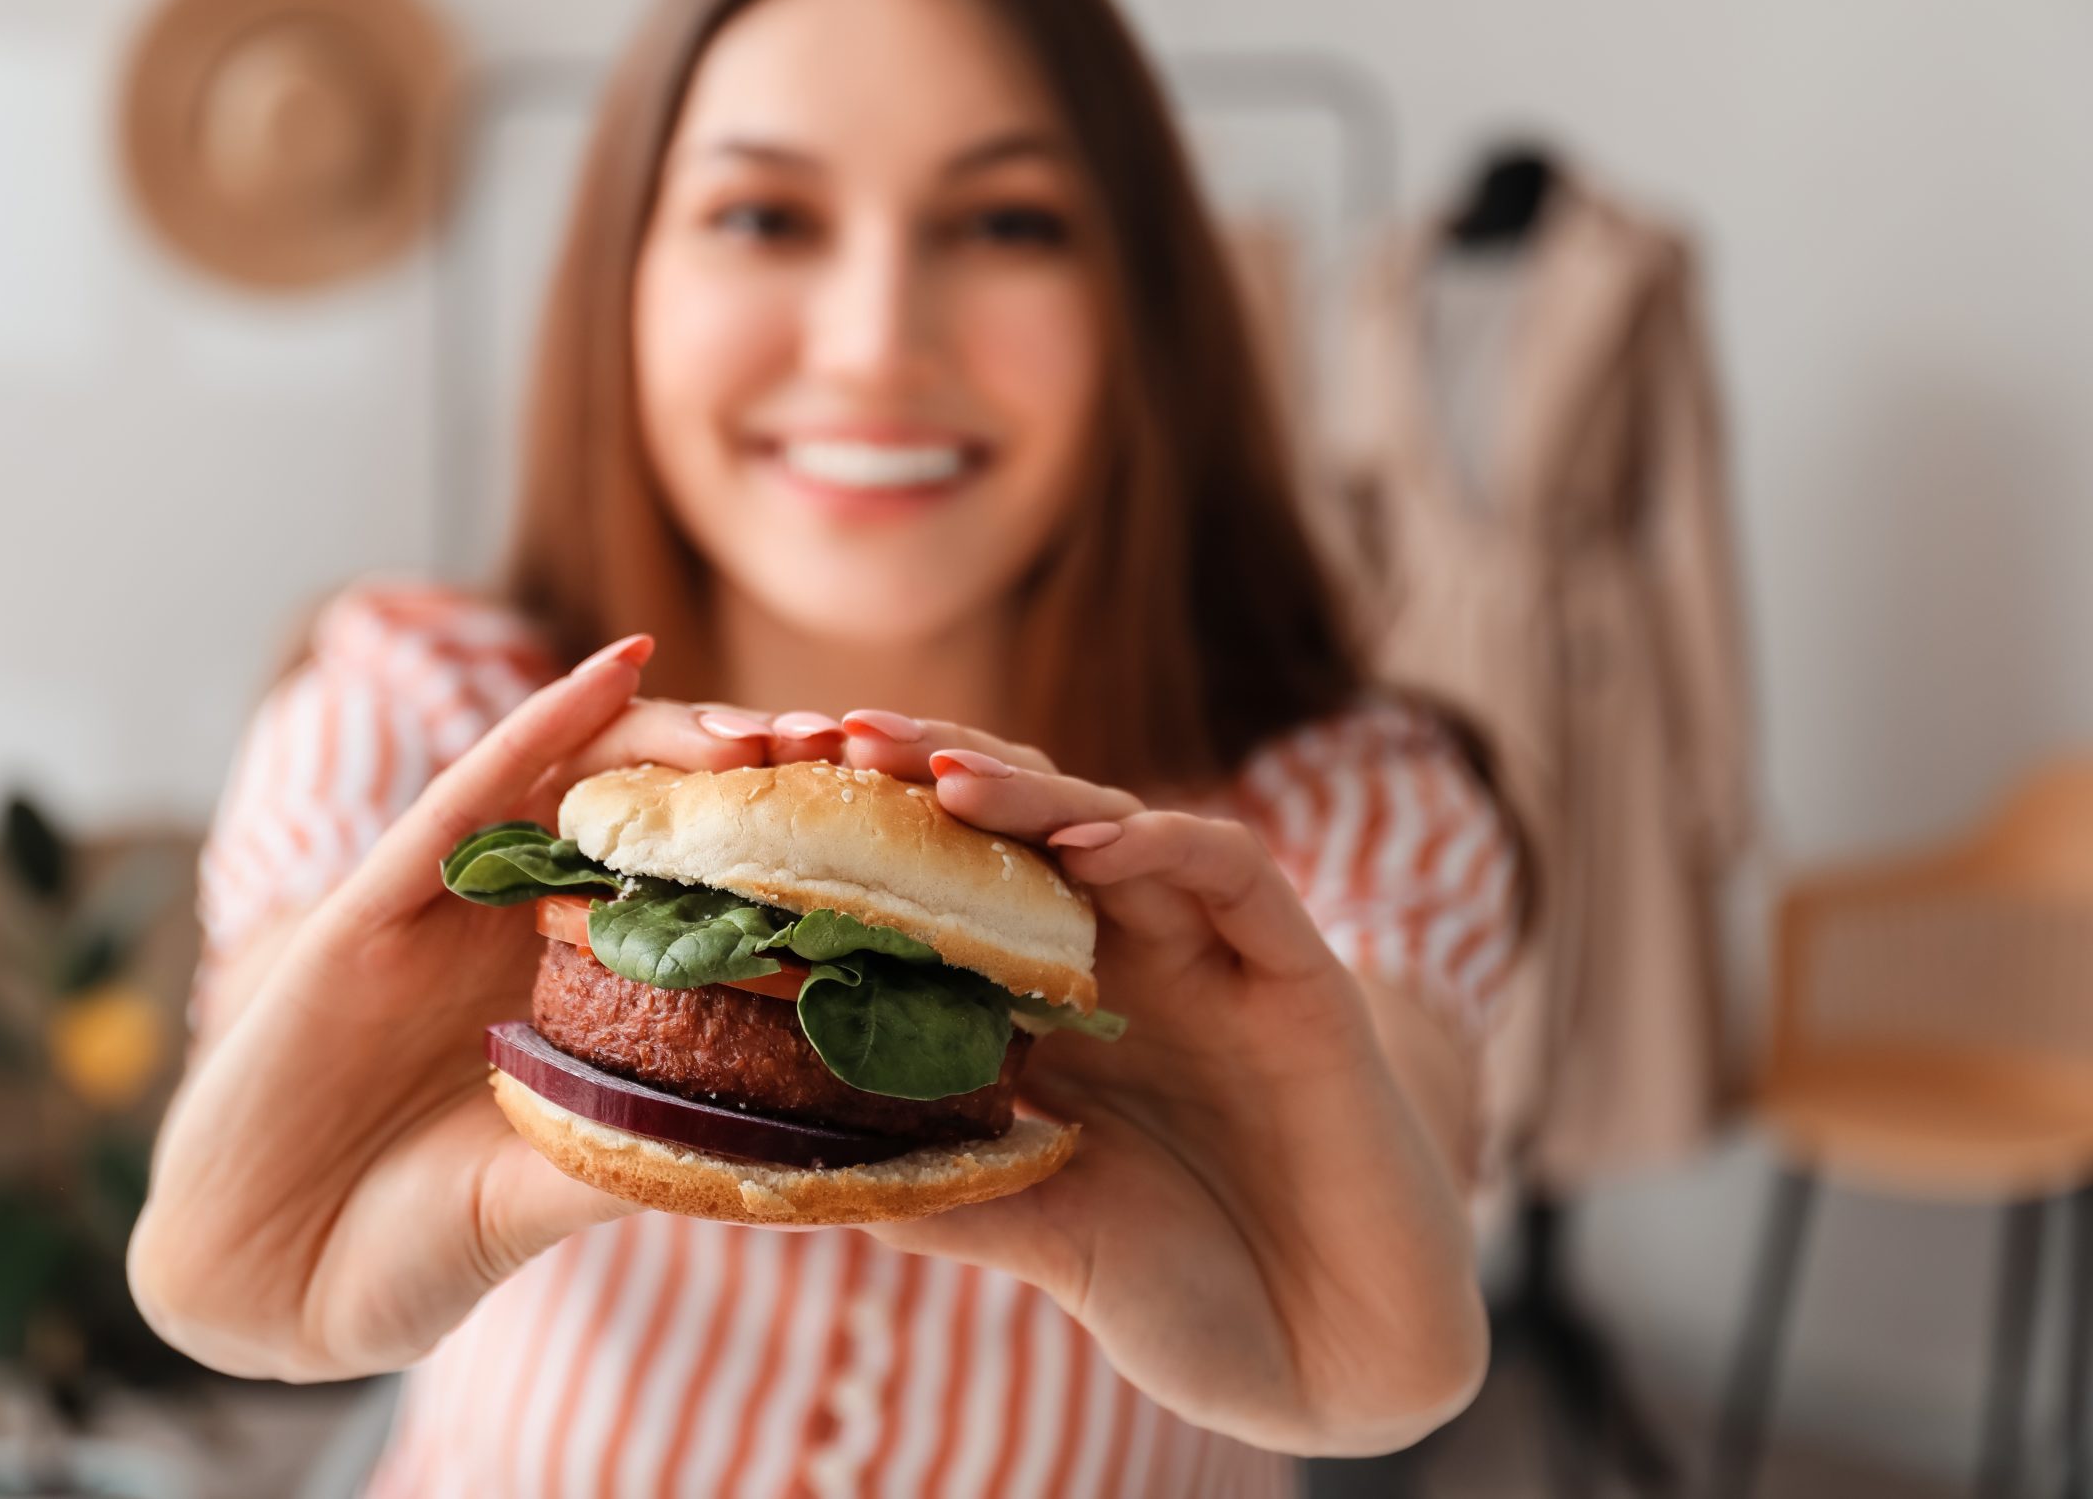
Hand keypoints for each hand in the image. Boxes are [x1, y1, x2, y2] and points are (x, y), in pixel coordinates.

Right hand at [131, 639, 783, 1379]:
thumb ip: (641, 1154)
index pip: (694, 891)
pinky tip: (616, 667)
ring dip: (676, 737)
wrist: (258, 1286)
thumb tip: (802, 1157)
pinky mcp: (371, 902)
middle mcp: (515, 928)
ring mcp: (445, 905)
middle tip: (855, 757)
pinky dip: (542, 724)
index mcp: (567, 990)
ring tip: (773, 726)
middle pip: (651, 817)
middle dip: (750, 779)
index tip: (896, 840)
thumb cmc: (404, 1248)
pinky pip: (467, 791)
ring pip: (577, 780)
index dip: (785, 853)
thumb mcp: (548, 1196)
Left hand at [830, 711, 1487, 1456]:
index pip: (948, 885)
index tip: (765, 806)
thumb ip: (939, 1187)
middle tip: (826, 741)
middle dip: (923, 776)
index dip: (865, 838)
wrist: (1340, 1364)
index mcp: (1053, 1011)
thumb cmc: (1188, 1298)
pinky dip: (1164, 844)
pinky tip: (1091, 842)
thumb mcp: (1038, 1237)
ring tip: (935, 776)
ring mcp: (1211, 959)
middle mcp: (1125, 963)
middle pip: (1017, 829)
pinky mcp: (1299, 976)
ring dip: (1026, 793)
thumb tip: (790, 1162)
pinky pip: (1233, 874)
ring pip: (1113, 824)